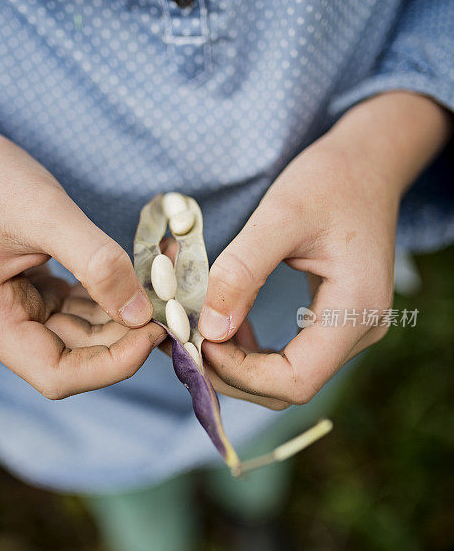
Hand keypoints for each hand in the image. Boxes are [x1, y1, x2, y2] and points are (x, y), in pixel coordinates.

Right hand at [0, 91, 163, 398]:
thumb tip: (142, 313)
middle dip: (126, 336)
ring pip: (83, 336)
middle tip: (174, 309)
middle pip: (75, 357)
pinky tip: (143, 278)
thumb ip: (97, 263)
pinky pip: (80, 311)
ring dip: (125, 316)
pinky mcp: (32, 298)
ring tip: (166, 286)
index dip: (110, 365)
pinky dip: (112, 297)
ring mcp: (15, 313)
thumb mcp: (46, 212)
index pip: (56, 374)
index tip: (154, 334)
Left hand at [198, 92, 451, 408]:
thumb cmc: (329, 180)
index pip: (296, 379)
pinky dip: (249, 348)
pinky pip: (288, 354)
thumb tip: (209, 330)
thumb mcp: (279, 216)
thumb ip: (242, 272)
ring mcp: (350, 330)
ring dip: (235, 363)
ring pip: (284, 376)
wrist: (366, 163)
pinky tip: (222, 321)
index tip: (197, 342)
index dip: (240, 373)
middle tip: (184, 344)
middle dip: (230, 373)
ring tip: (193, 332)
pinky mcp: (335, 321)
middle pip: (287, 386)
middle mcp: (359, 331)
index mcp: (355, 309)